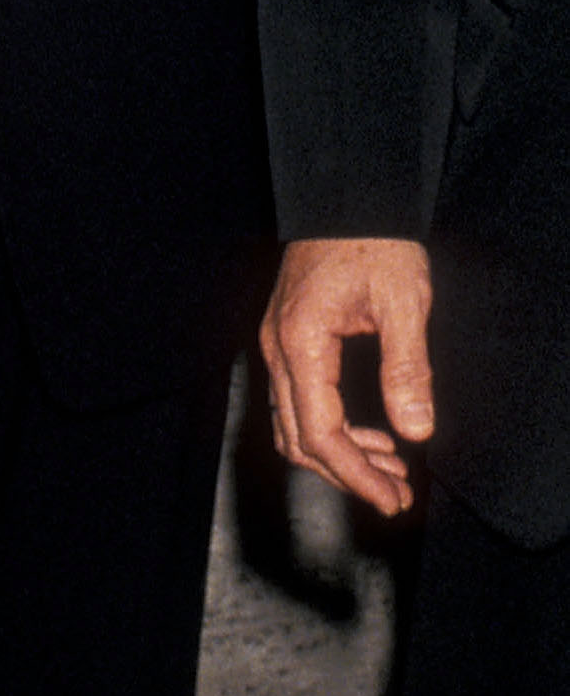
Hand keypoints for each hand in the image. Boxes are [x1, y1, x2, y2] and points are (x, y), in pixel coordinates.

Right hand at [260, 235, 434, 516]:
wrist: (346, 196)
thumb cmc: (373, 241)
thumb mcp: (403, 302)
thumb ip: (407, 367)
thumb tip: (416, 429)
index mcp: (300, 342)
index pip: (320, 431)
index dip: (355, 475)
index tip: (391, 499)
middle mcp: (279, 348)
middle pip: (298, 437)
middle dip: (347, 474)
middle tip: (397, 495)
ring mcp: (279, 343)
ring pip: (294, 423)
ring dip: (338, 456)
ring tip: (391, 471)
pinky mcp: (290, 338)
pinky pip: (299, 400)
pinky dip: (330, 429)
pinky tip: (371, 435)